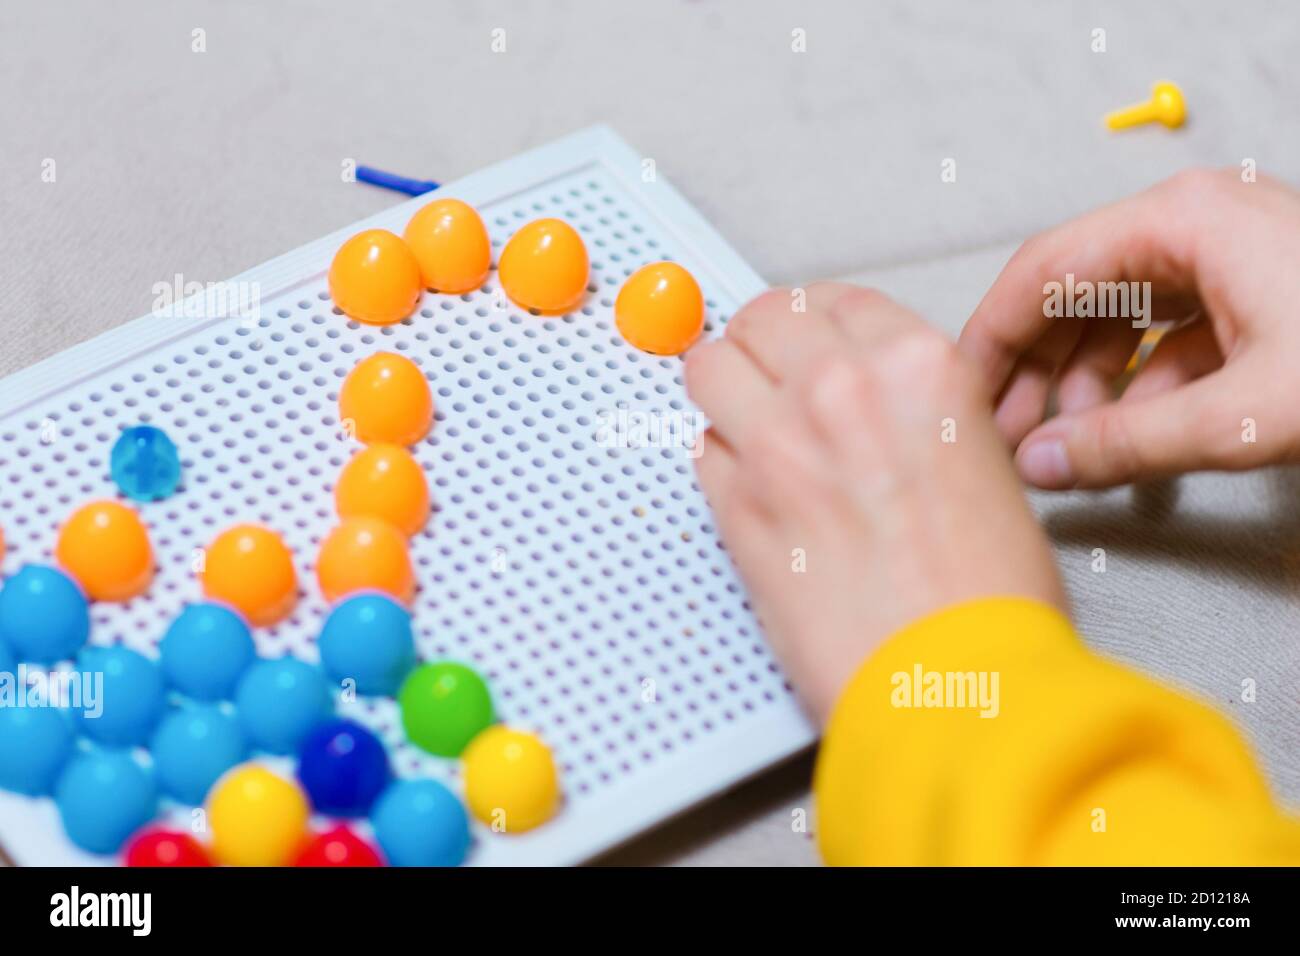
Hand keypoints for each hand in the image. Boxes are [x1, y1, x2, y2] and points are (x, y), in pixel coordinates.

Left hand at [684, 283, 1064, 721]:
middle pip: (762, 317)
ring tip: (748, 419)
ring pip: (711, 366)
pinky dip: (718, 459)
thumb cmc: (988, 601)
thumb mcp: (984, 466)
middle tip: (771, 373)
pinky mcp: (733, 506)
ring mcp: (777, 444)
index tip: (811, 339)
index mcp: (919, 368)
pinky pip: (700, 448)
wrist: (955, 688)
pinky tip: (752, 487)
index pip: (835, 300)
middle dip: (763, 340)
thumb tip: (866, 397)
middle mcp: (841, 389)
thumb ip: (913, 412)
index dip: (817, 320)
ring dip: (726, 386)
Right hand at [959, 168, 1299, 488]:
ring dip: (1086, 383)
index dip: (990, 338)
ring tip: (1073, 443)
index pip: (1042, 271)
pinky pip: (1167, 332)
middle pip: (1074, 293)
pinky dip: (1142, 384)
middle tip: (1008, 433)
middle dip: (1035, 371)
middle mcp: (1200, 223)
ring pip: (1118, 316)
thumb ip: (1131, 443)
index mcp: (1186, 220)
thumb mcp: (1245, 412)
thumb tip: (1046, 460)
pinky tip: (1138, 432)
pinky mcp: (1255, 289)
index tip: (963, 390)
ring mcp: (1228, 254)